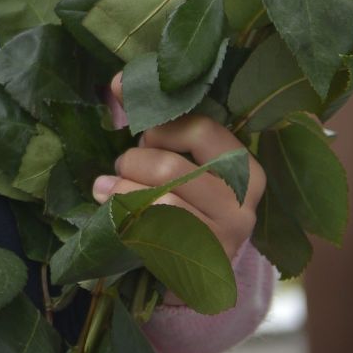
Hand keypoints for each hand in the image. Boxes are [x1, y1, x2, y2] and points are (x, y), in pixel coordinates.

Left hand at [98, 74, 266, 261]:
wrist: (193, 268)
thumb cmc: (181, 200)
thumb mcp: (176, 160)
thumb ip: (158, 124)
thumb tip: (117, 83)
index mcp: (243, 166)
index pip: (199, 127)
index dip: (155, 117)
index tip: (129, 119)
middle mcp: (244, 201)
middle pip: (169, 165)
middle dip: (133, 161)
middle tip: (123, 165)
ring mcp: (227, 235)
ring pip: (159, 199)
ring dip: (122, 190)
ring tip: (109, 189)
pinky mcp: (203, 261)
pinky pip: (154, 231)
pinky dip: (125, 217)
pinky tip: (114, 215)